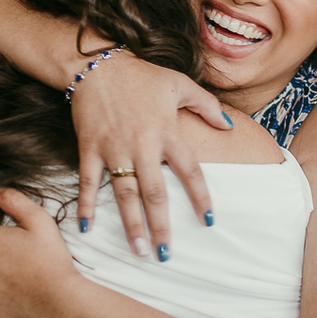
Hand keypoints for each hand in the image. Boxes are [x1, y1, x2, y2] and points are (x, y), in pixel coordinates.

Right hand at [69, 52, 232, 256]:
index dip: (200, 197)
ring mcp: (114, 148)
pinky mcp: (90, 148)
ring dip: (131, 224)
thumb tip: (230, 126)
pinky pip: (88, 182)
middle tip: (165, 253)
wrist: (97, 64)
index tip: (208, 221)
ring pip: (124, 193)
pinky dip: (86, 205)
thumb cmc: (142, 76)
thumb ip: (207, 105)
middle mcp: (142, 144)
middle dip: (161, 225)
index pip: (189, 171)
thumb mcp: (180, 84)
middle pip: (154, 192)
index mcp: (168, 131)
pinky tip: (86, 229)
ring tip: (138, 250)